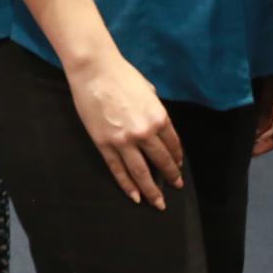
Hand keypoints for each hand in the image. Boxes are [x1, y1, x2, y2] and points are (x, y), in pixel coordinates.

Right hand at [64, 51, 183, 208]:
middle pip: (161, 161)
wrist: (94, 70)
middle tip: (175, 186)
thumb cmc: (121, 74)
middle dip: (170, 177)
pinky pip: (118, 170)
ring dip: (152, 190)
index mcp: (159, 117)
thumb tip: (155, 118)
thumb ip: (154, 108)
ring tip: (158, 202)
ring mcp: (124, 141)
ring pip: (142, 172)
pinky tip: (135, 197)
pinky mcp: (105, 144)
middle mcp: (145, 132)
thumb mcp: (147, 90)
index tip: (178, 166)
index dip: (176, 158)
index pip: (173, 144)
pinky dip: (127, 185)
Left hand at [251, 72, 272, 157]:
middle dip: (261, 139)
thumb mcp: (269, 81)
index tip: (250, 154)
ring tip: (243, 135)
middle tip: (244, 148)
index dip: (266, 145)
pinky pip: (269, 104)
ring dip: (260, 128)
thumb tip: (257, 130)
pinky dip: (259, 114)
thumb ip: (264, 105)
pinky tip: (245, 114)